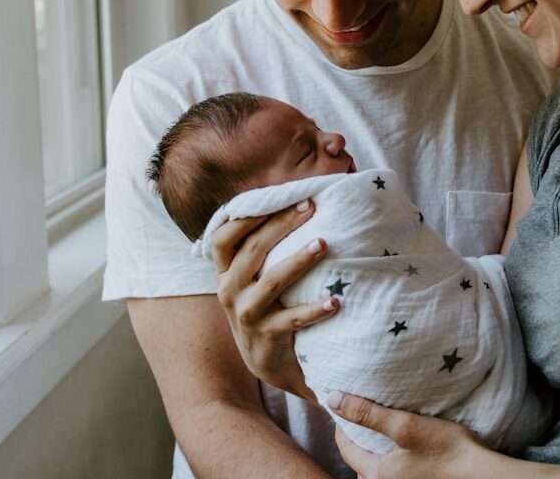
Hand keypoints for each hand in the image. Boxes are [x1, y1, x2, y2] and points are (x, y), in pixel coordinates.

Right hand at [211, 201, 339, 400]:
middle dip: (281, 225)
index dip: (246, 217)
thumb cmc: (265, 304)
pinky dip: (314, 309)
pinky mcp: (267, 336)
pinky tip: (335, 300)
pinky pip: (292, 319)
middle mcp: (230, 291)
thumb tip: (296, 201)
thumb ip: (261, 247)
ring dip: (299, 260)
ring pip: (273, 281)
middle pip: (253, 250)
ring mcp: (247, 314)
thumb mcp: (252, 278)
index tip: (277, 198)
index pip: (224, 238)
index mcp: (226, 272)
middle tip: (310, 207)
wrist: (265, 360)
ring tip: (323, 244)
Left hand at [329, 392, 483, 478]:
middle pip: (359, 461)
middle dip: (357, 439)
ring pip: (376, 469)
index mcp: (376, 474)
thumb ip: (367, 413)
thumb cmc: (445, 449)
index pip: (346, 448)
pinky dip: (389, 459)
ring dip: (374, 450)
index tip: (344, 405)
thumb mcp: (404, 424)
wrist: (480, 474)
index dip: (342, 424)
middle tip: (361, 415)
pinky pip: (392, 473)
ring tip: (381, 429)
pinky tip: (402, 446)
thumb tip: (333, 399)